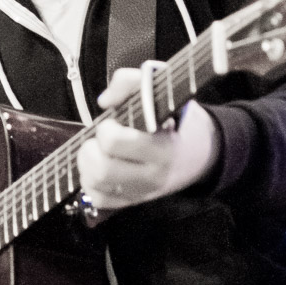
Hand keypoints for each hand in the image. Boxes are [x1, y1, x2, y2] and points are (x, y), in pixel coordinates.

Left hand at [76, 68, 220, 209]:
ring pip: (95, 185)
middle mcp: (153, 175)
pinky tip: (100, 168)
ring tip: (97, 151)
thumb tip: (104, 101)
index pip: (116, 143)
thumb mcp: (160, 91)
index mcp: (163, 148)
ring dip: (87, 165)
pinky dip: (91, 183)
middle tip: (101, 138)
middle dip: (91, 149)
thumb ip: (129, 82)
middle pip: (102, 170)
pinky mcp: (132, 202)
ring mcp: (142, 192)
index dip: (107, 129)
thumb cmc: (175, 119)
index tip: (114, 122)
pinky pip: (98, 198)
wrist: (198, 154)